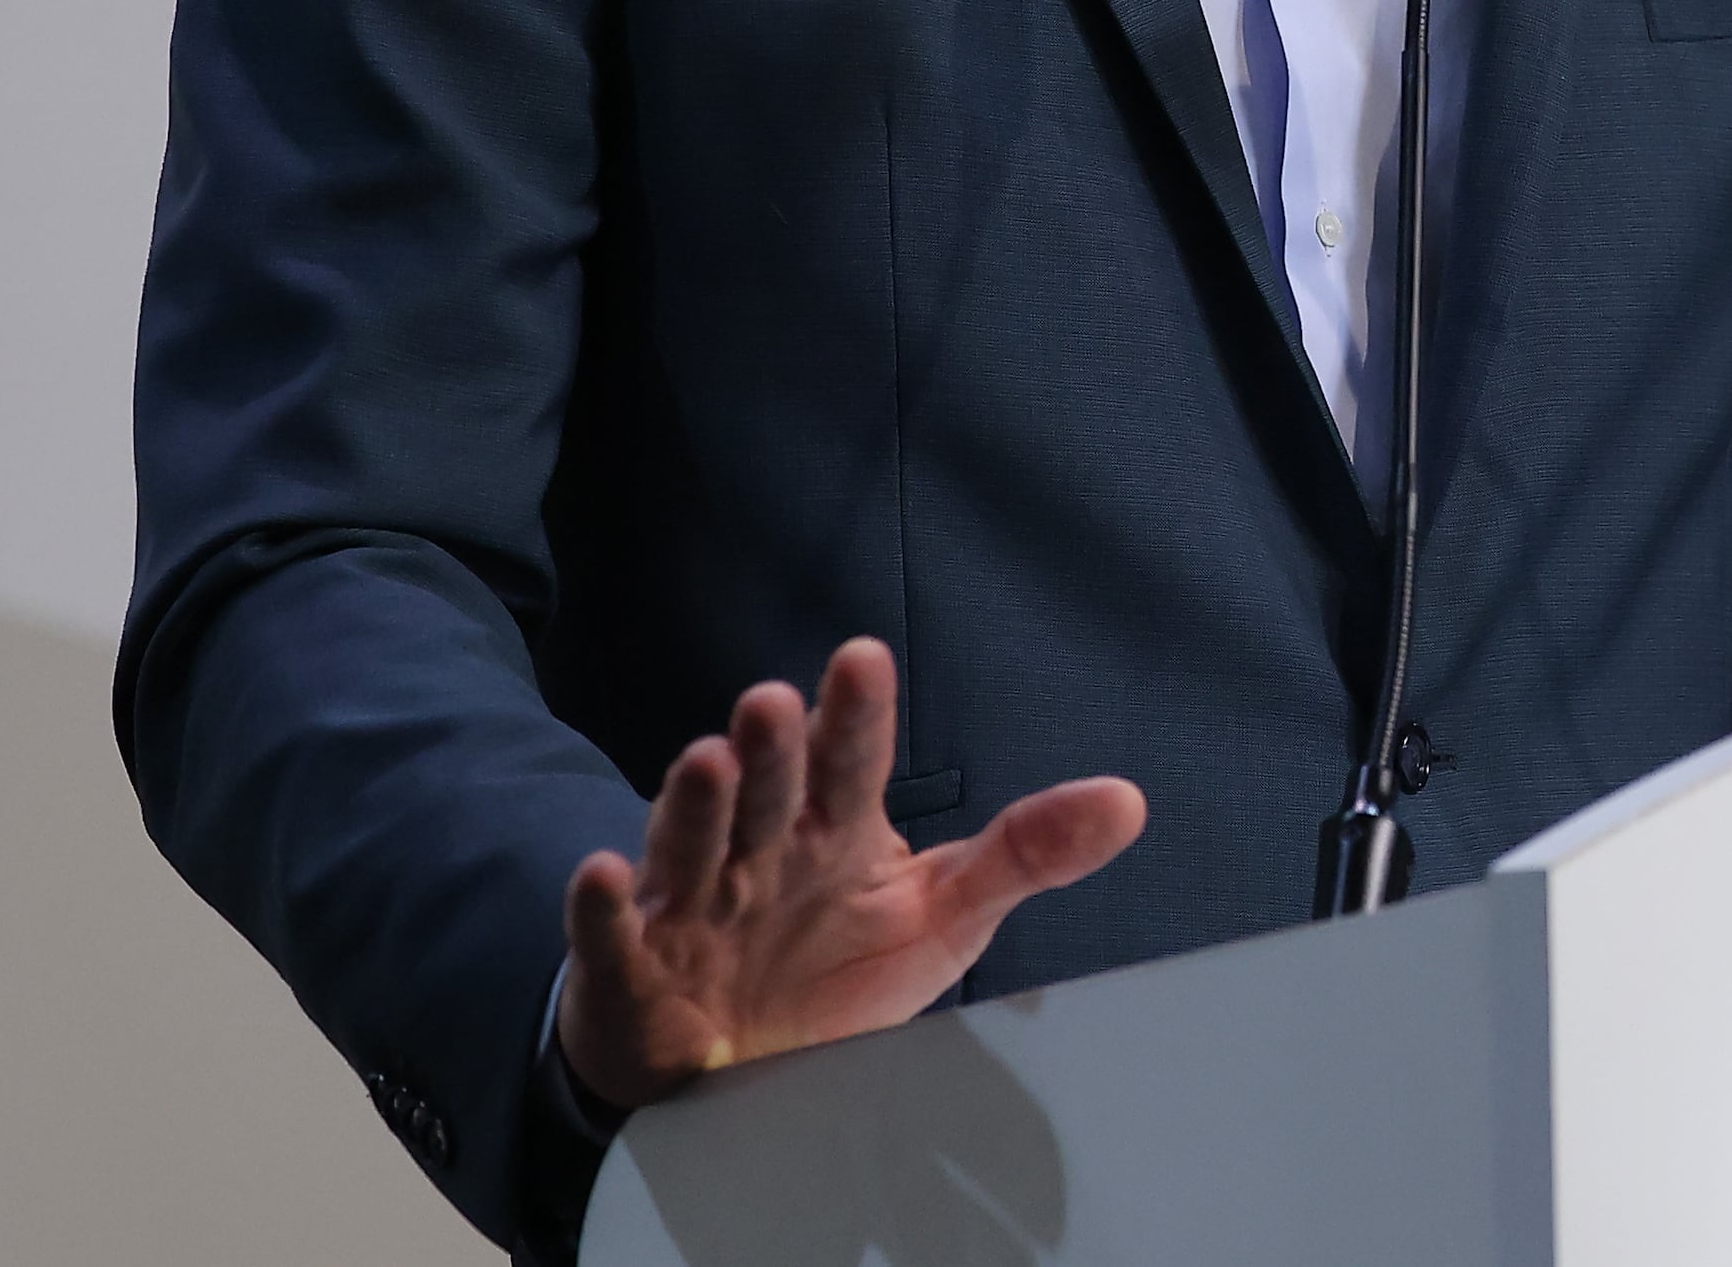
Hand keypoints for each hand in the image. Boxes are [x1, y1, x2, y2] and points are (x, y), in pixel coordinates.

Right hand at [557, 637, 1145, 1107]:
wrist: (738, 1073)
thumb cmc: (840, 974)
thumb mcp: (944, 913)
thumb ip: (1027, 853)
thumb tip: (1130, 800)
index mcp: (835, 832)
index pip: (852, 762)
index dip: (855, 714)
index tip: (862, 658)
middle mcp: (761, 854)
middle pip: (769, 791)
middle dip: (772, 750)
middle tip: (774, 701)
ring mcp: (692, 906)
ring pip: (692, 846)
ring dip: (696, 807)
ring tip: (707, 759)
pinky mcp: (632, 969)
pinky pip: (613, 935)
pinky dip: (604, 908)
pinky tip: (602, 872)